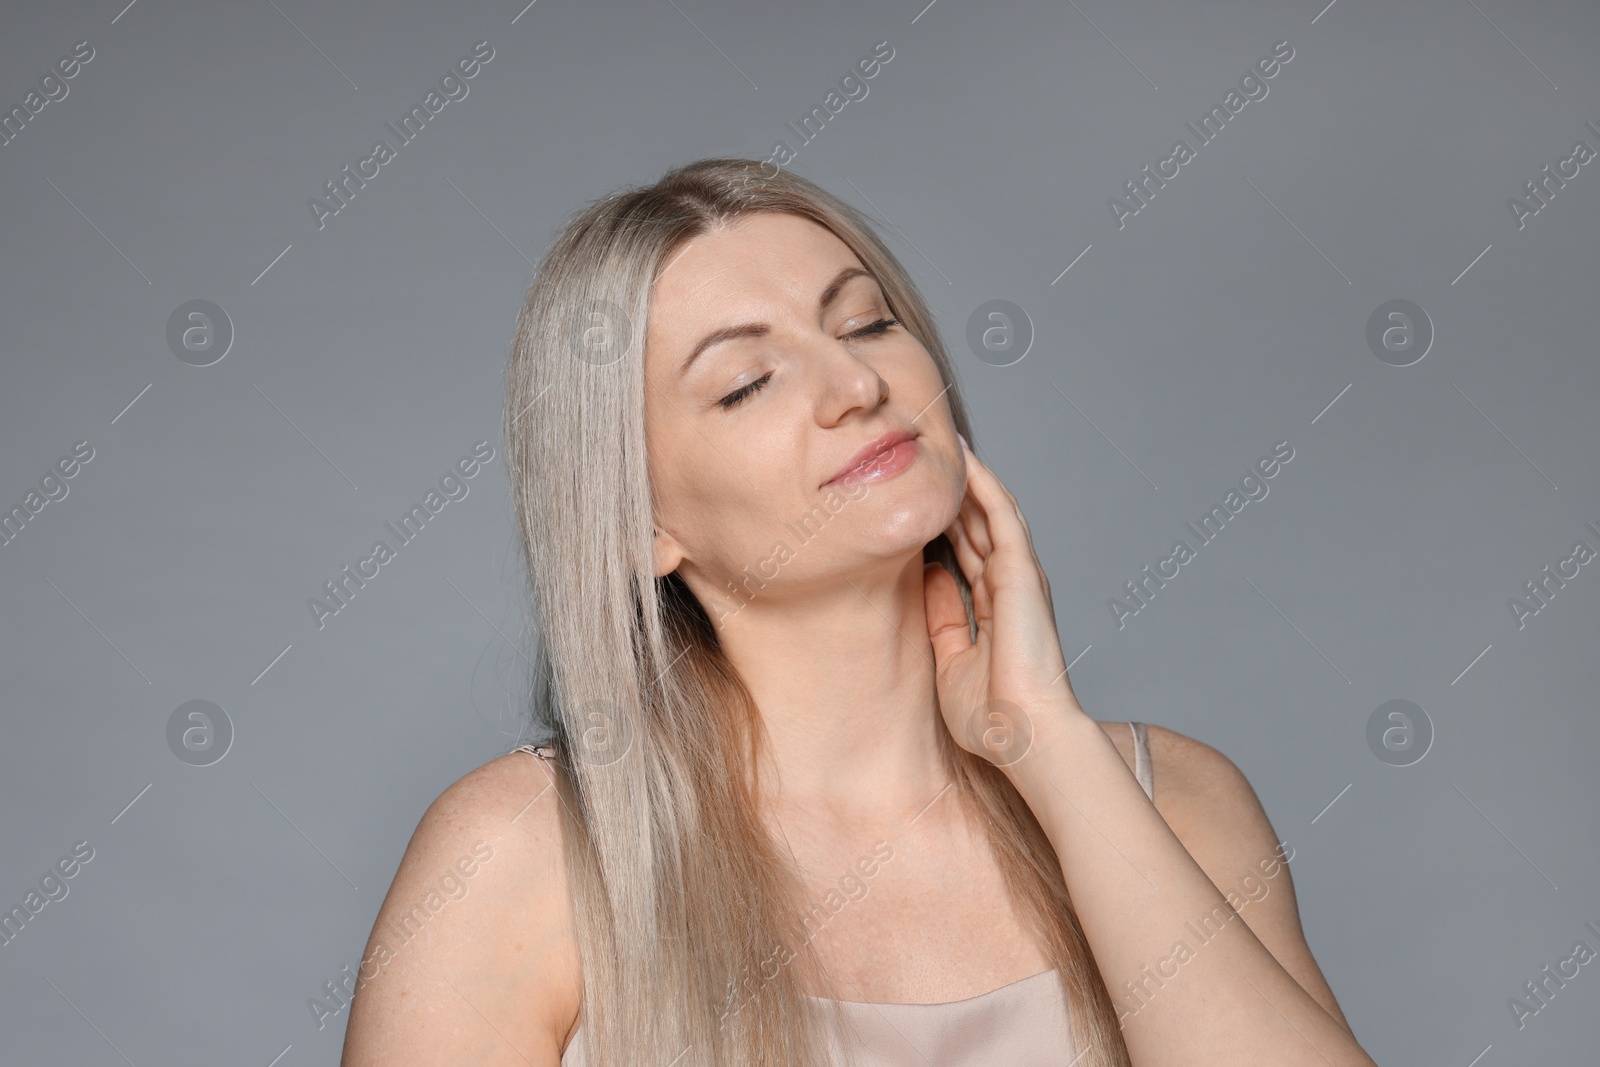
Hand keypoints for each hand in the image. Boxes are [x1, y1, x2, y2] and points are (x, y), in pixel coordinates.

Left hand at [923, 435, 1085, 768]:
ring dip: (968, 479)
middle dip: (954, 494)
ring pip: (990, 513)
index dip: (946, 525)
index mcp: (996, 609)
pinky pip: (1001, 515)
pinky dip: (982, 485)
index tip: (917, 502)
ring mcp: (1019, 576)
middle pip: (977, 527)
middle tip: (924, 458)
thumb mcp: (950, 663)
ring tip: (942, 444)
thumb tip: (926, 579)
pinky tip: (962, 459)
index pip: (967, 554)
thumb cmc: (994, 718)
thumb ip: (941, 620)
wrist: (1025, 737)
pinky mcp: (1023, 571)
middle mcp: (1010, 587)